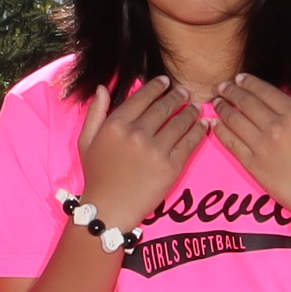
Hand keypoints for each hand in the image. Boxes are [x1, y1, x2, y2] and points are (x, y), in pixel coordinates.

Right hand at [77, 80, 204, 229]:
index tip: (166, 81)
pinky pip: (190, 143)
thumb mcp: (86, 141)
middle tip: (185, 92)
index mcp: (116, 125)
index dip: (157, 87)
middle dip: (177, 96)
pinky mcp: (172, 167)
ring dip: (190, 112)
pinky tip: (204, 125)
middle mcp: (137, 134)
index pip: (142, 97)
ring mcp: (156, 150)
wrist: (109, 210)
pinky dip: (199, 131)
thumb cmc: (97, 176)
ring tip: (195, 107)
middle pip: (164, 108)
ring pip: (180, 123)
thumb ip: (95, 113)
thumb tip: (104, 88)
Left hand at [208, 74, 290, 221]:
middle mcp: (275, 126)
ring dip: (222, 108)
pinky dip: (220, 131)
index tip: (239, 78)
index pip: (265, 91)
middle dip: (231, 91)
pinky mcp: (252, 163)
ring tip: (216, 102)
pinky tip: (214, 124)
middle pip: (246, 102)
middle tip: (222, 87)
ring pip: (235, 120)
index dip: (249, 82)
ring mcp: (261, 145)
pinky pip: (231, 142)